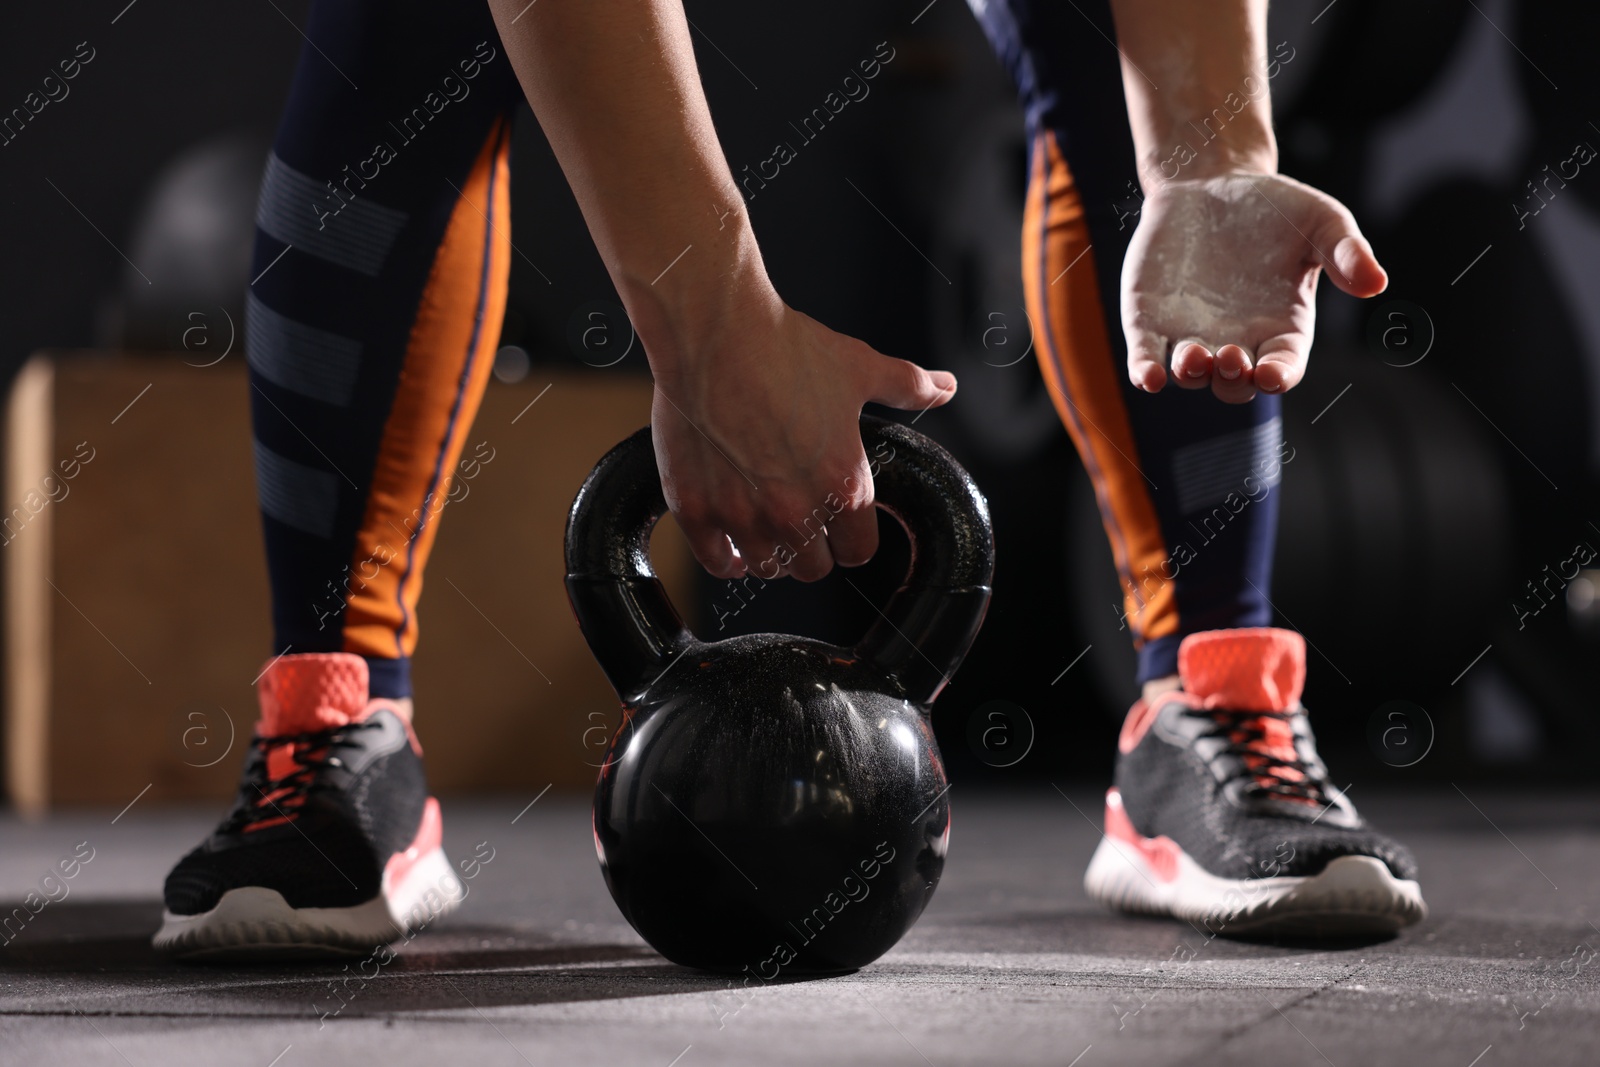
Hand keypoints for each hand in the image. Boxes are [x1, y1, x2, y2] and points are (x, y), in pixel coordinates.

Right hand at [650, 294, 955, 581]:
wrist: (714, 331)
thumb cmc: (786, 347)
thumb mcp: (858, 367)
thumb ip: (908, 386)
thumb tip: (946, 387)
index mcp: (842, 485)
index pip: (859, 551)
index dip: (851, 537)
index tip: (840, 524)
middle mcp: (795, 511)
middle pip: (814, 568)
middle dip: (812, 548)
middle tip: (800, 520)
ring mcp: (743, 515)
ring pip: (769, 569)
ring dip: (771, 553)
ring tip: (766, 526)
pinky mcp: (697, 509)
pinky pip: (718, 563)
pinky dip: (727, 558)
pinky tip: (732, 543)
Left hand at [1120, 172, 1387, 402]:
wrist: (1210, 181)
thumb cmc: (1275, 207)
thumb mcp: (1322, 220)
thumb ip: (1347, 252)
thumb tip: (1376, 283)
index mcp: (1282, 328)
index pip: (1282, 367)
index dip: (1276, 377)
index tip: (1270, 375)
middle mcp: (1236, 341)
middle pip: (1235, 383)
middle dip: (1232, 378)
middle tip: (1229, 356)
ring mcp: (1191, 334)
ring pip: (1191, 375)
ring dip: (1191, 374)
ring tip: (1193, 358)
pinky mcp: (1149, 322)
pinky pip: (1147, 358)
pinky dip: (1147, 372)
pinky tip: (1149, 377)